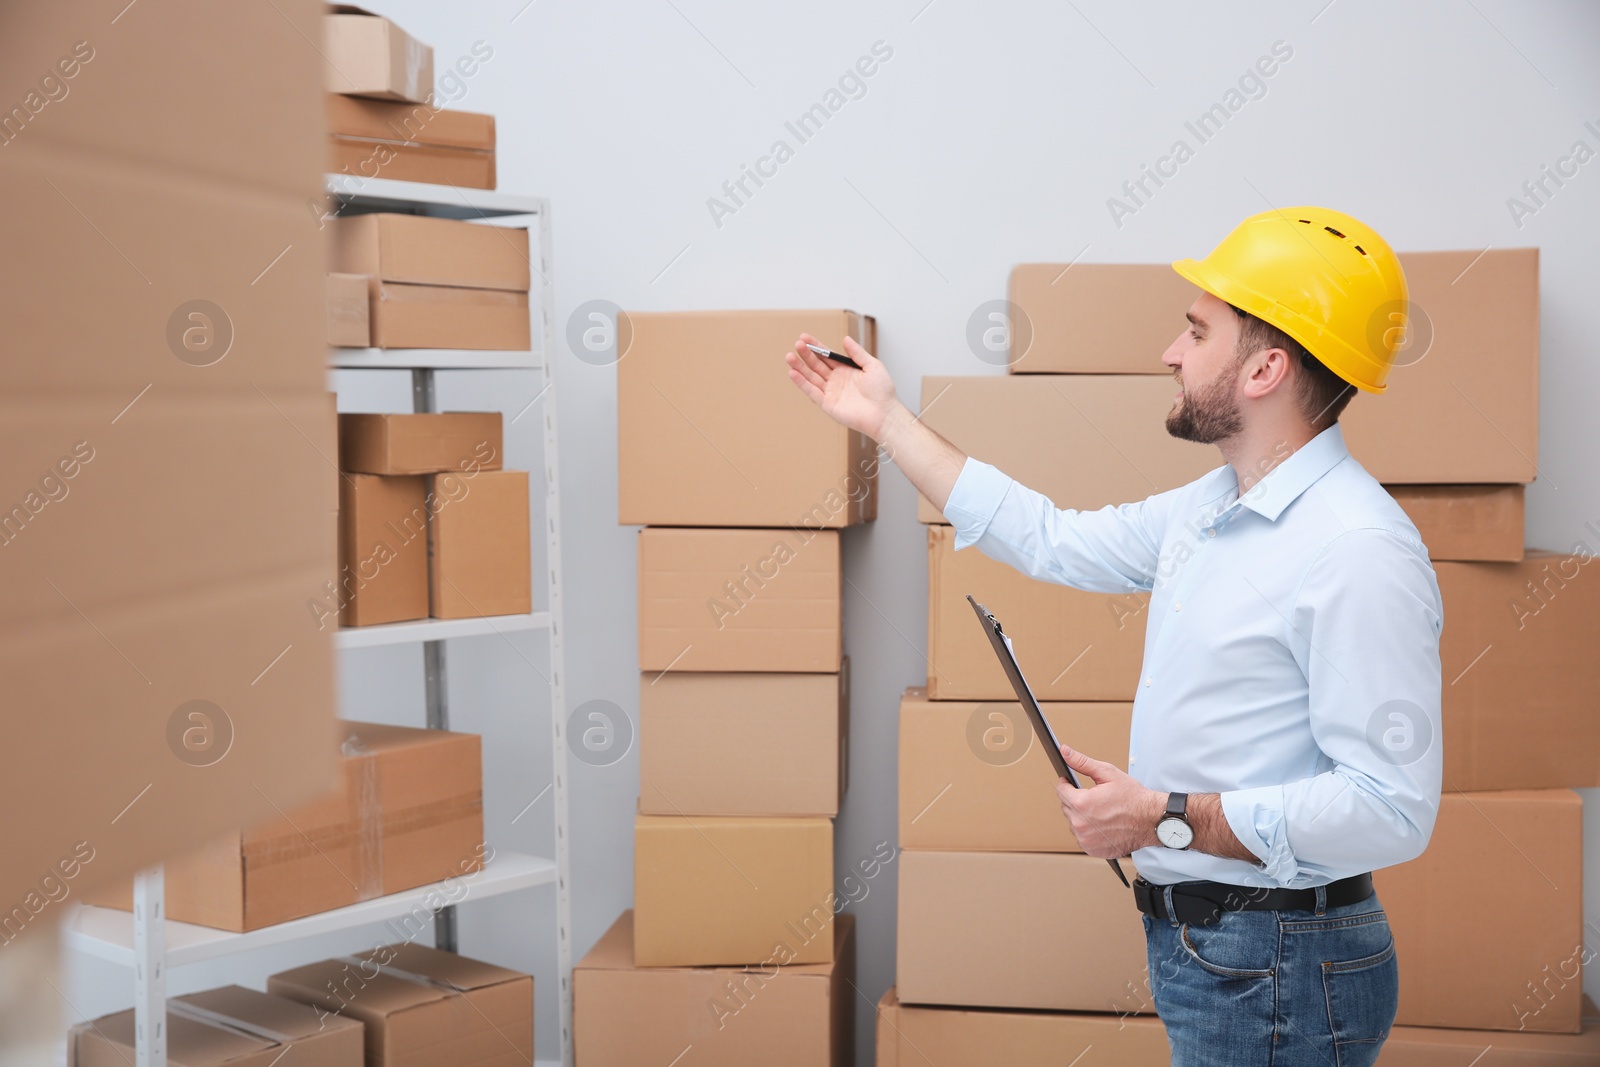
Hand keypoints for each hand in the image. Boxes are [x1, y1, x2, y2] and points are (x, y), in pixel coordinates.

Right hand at [784, 333, 900, 440]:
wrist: (884, 413)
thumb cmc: (882, 391)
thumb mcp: (872, 366)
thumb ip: (857, 353)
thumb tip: (845, 339)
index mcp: (846, 370)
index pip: (827, 356)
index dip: (816, 346)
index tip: (804, 337)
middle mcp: (836, 380)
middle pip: (817, 365)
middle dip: (806, 354)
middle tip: (797, 344)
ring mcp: (831, 392)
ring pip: (811, 377)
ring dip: (800, 368)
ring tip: (789, 356)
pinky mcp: (828, 404)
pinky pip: (812, 392)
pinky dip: (802, 383)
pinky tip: (793, 373)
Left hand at [1054, 745, 1163, 859]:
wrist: (1151, 820)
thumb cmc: (1133, 798)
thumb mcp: (1108, 774)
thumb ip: (1082, 762)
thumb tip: (1065, 751)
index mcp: (1081, 803)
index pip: (1061, 791)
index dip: (1067, 784)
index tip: (1071, 783)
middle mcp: (1080, 824)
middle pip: (1066, 807)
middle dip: (1076, 800)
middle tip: (1095, 798)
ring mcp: (1085, 839)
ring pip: (1073, 823)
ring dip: (1082, 817)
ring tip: (1101, 812)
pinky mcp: (1091, 849)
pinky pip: (1082, 837)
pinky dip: (1089, 831)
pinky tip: (1103, 825)